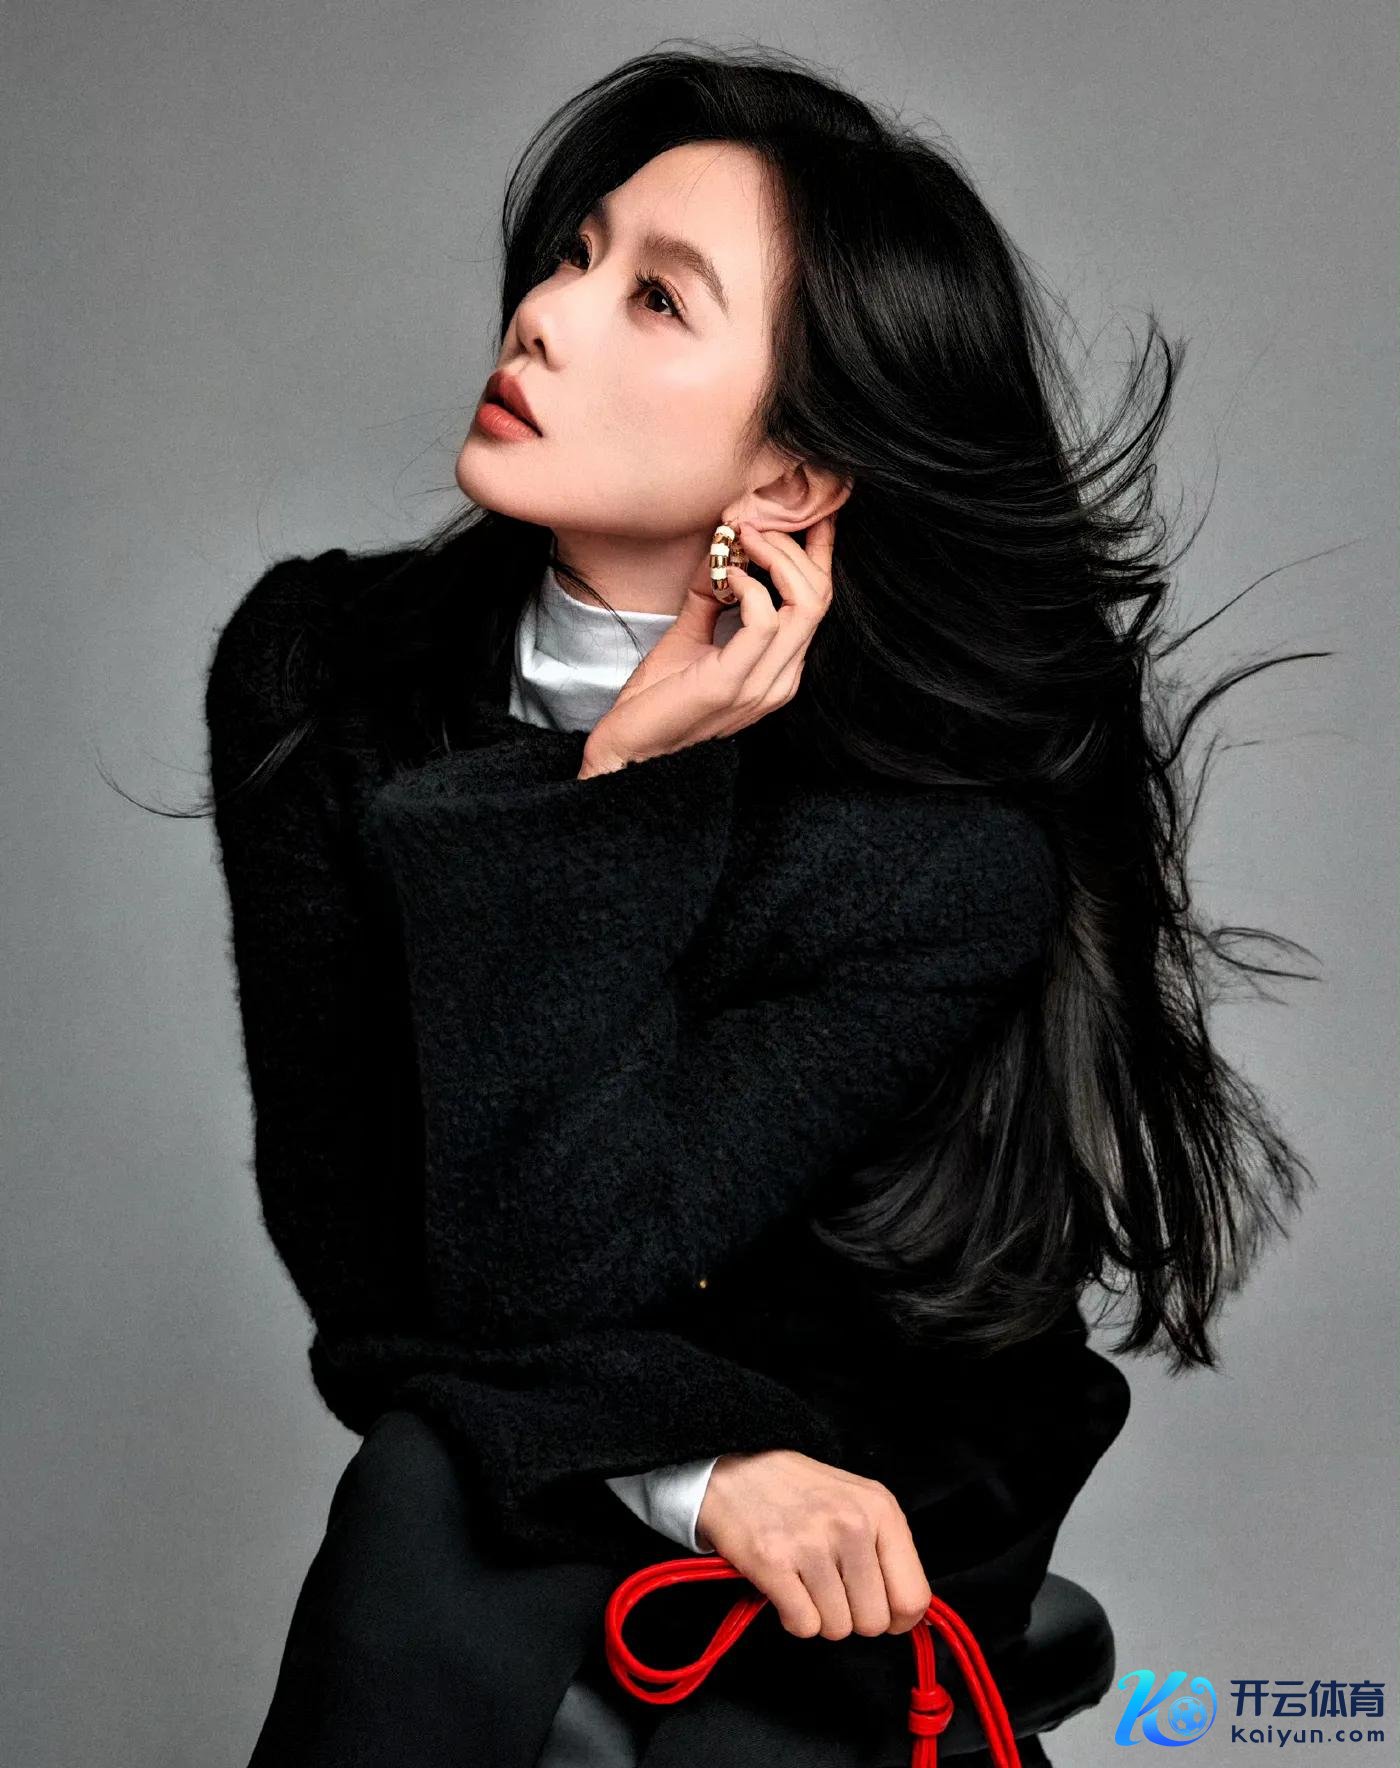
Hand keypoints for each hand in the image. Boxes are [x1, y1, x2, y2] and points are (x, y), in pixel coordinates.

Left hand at [578, 515, 836, 777]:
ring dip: (775, 557)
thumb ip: (711, 598)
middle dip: (793, 546)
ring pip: (805, 604)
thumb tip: (721, 550)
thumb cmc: (656, 701)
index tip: (803, 511)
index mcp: (779, 668)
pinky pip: (765, 620)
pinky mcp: (733, 685)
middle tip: (753, 523)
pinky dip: (749, 585)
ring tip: (741, 539)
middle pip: (821, 596)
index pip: (818, 602)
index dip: (819, 551)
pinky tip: (724, 577)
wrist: (629, 753)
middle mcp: (782, 679)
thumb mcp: (690, 637)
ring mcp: (762, 686)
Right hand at [695, 1448, 932, 1639]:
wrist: (735, 1472)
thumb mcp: (858, 1504)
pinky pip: (803, 1626)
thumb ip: (887, 1551)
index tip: (876, 1609)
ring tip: (803, 1579)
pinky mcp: (774, 1562)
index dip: (896, 1619)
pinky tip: (785, 1587)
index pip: (914, 1598)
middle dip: (851, 1616)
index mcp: (881, 1510)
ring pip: (837, 1629)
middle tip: (829, 1587)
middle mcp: (851, 1524)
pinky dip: (793, 1617)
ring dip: (819, 1615)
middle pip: (874, 1622)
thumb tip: (908, 1615)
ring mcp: (812, 1543)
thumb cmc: (800, 1493)